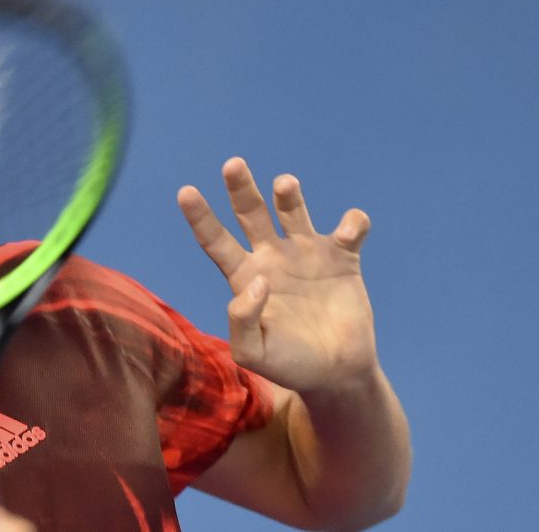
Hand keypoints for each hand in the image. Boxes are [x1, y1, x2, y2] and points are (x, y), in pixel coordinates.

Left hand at [178, 157, 376, 392]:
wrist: (336, 374)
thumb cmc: (289, 365)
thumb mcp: (253, 353)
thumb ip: (242, 321)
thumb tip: (256, 282)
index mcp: (245, 276)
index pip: (215, 240)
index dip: (200, 217)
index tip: (185, 192)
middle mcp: (272, 257)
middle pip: (249, 212)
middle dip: (241, 187)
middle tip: (232, 164)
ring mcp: (307, 254)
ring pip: (293, 210)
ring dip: (289, 194)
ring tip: (284, 185)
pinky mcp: (343, 258)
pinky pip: (350, 230)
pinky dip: (352, 223)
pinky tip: (349, 233)